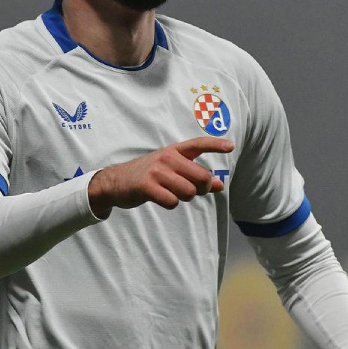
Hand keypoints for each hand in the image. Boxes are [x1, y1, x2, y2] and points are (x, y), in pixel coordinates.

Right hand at [88, 137, 233, 217]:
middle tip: (193, 191)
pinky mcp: (147, 186)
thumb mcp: (172, 170)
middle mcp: (167, 158)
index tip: (230, 147)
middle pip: (201, 177)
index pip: (198, 144)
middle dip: (202, 189)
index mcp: (174, 151)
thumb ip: (195, 175)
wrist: (116, 181)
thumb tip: (220, 185)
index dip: (215, 145)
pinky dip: (171, 204)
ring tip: (173, 193)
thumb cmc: (149, 175)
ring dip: (185, 198)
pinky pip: (172, 201)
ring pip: (189, 192)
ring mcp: (157, 171)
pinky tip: (161, 198)